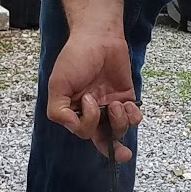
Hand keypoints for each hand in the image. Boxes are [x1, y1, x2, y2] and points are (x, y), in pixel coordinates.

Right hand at [46, 28, 141, 159]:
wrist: (99, 37)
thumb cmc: (76, 58)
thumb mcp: (57, 84)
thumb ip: (59, 110)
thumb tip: (73, 127)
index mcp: (73, 110)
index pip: (82, 131)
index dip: (87, 123)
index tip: (87, 100)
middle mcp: (92, 112)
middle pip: (103, 139)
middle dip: (112, 149)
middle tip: (122, 154)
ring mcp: (110, 106)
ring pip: (118, 130)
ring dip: (120, 123)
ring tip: (117, 105)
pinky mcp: (126, 98)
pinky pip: (133, 117)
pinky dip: (133, 116)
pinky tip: (129, 105)